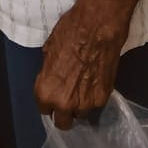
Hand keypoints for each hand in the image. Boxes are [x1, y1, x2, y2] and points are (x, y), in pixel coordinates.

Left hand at [34, 0, 125, 130]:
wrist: (98, 25)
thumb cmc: (70, 31)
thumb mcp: (49, 50)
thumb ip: (49, 73)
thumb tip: (52, 78)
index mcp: (46, 91)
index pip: (44, 110)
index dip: (49, 102)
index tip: (54, 94)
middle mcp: (64, 103)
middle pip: (63, 122)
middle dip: (64, 112)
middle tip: (68, 96)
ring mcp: (86, 103)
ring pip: (81, 113)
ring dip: (80, 104)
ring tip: (84, 84)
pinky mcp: (103, 98)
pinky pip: (95, 104)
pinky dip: (94, 95)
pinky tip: (95, 78)